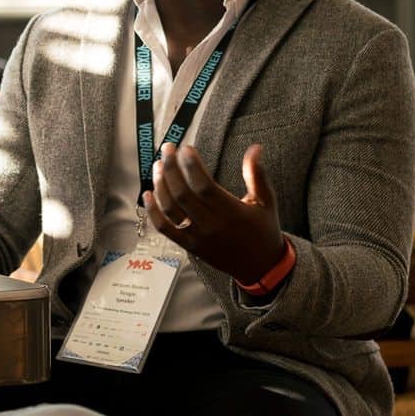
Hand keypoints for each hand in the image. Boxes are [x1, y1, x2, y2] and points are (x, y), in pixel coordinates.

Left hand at [143, 142, 284, 284]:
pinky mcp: (189, 246)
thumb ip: (257, 174)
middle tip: (167, 149)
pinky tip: (148, 194)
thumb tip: (255, 148)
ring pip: (171, 209)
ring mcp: (197, 237)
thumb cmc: (264, 230)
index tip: (185, 148)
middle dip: (171, 168)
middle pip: (183, 194)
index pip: (204, 186)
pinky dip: (153, 212)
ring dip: (161, 185)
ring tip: (158, 166)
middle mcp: (211, 225)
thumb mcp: (266, 202)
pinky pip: (165, 229)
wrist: (260, 267)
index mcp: (231, 212)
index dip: (192, 166)